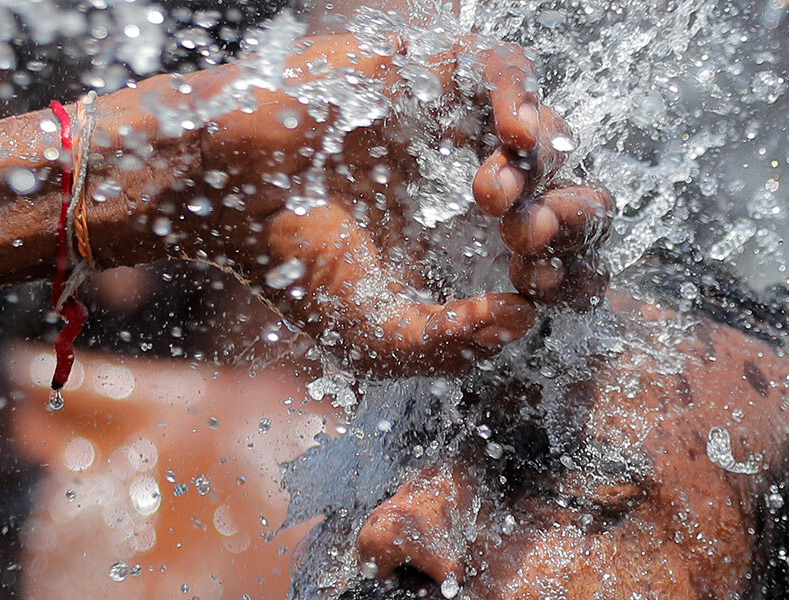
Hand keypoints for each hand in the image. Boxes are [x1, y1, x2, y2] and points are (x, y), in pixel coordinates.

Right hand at [168, 32, 611, 374]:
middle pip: (564, 189)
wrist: (223, 197)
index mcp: (467, 240)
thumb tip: (527, 320)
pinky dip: (519, 98)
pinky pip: (500, 67)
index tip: (532, 287)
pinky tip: (514, 139)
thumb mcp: (378, 335)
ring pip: (541, 132)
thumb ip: (452, 343)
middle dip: (565, 222)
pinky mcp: (426, 70)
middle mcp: (469, 177)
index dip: (563, 270)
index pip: (552, 252)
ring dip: (539, 171)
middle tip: (528, 247)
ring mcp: (453, 122)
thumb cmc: (290, 265)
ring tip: (498, 205)